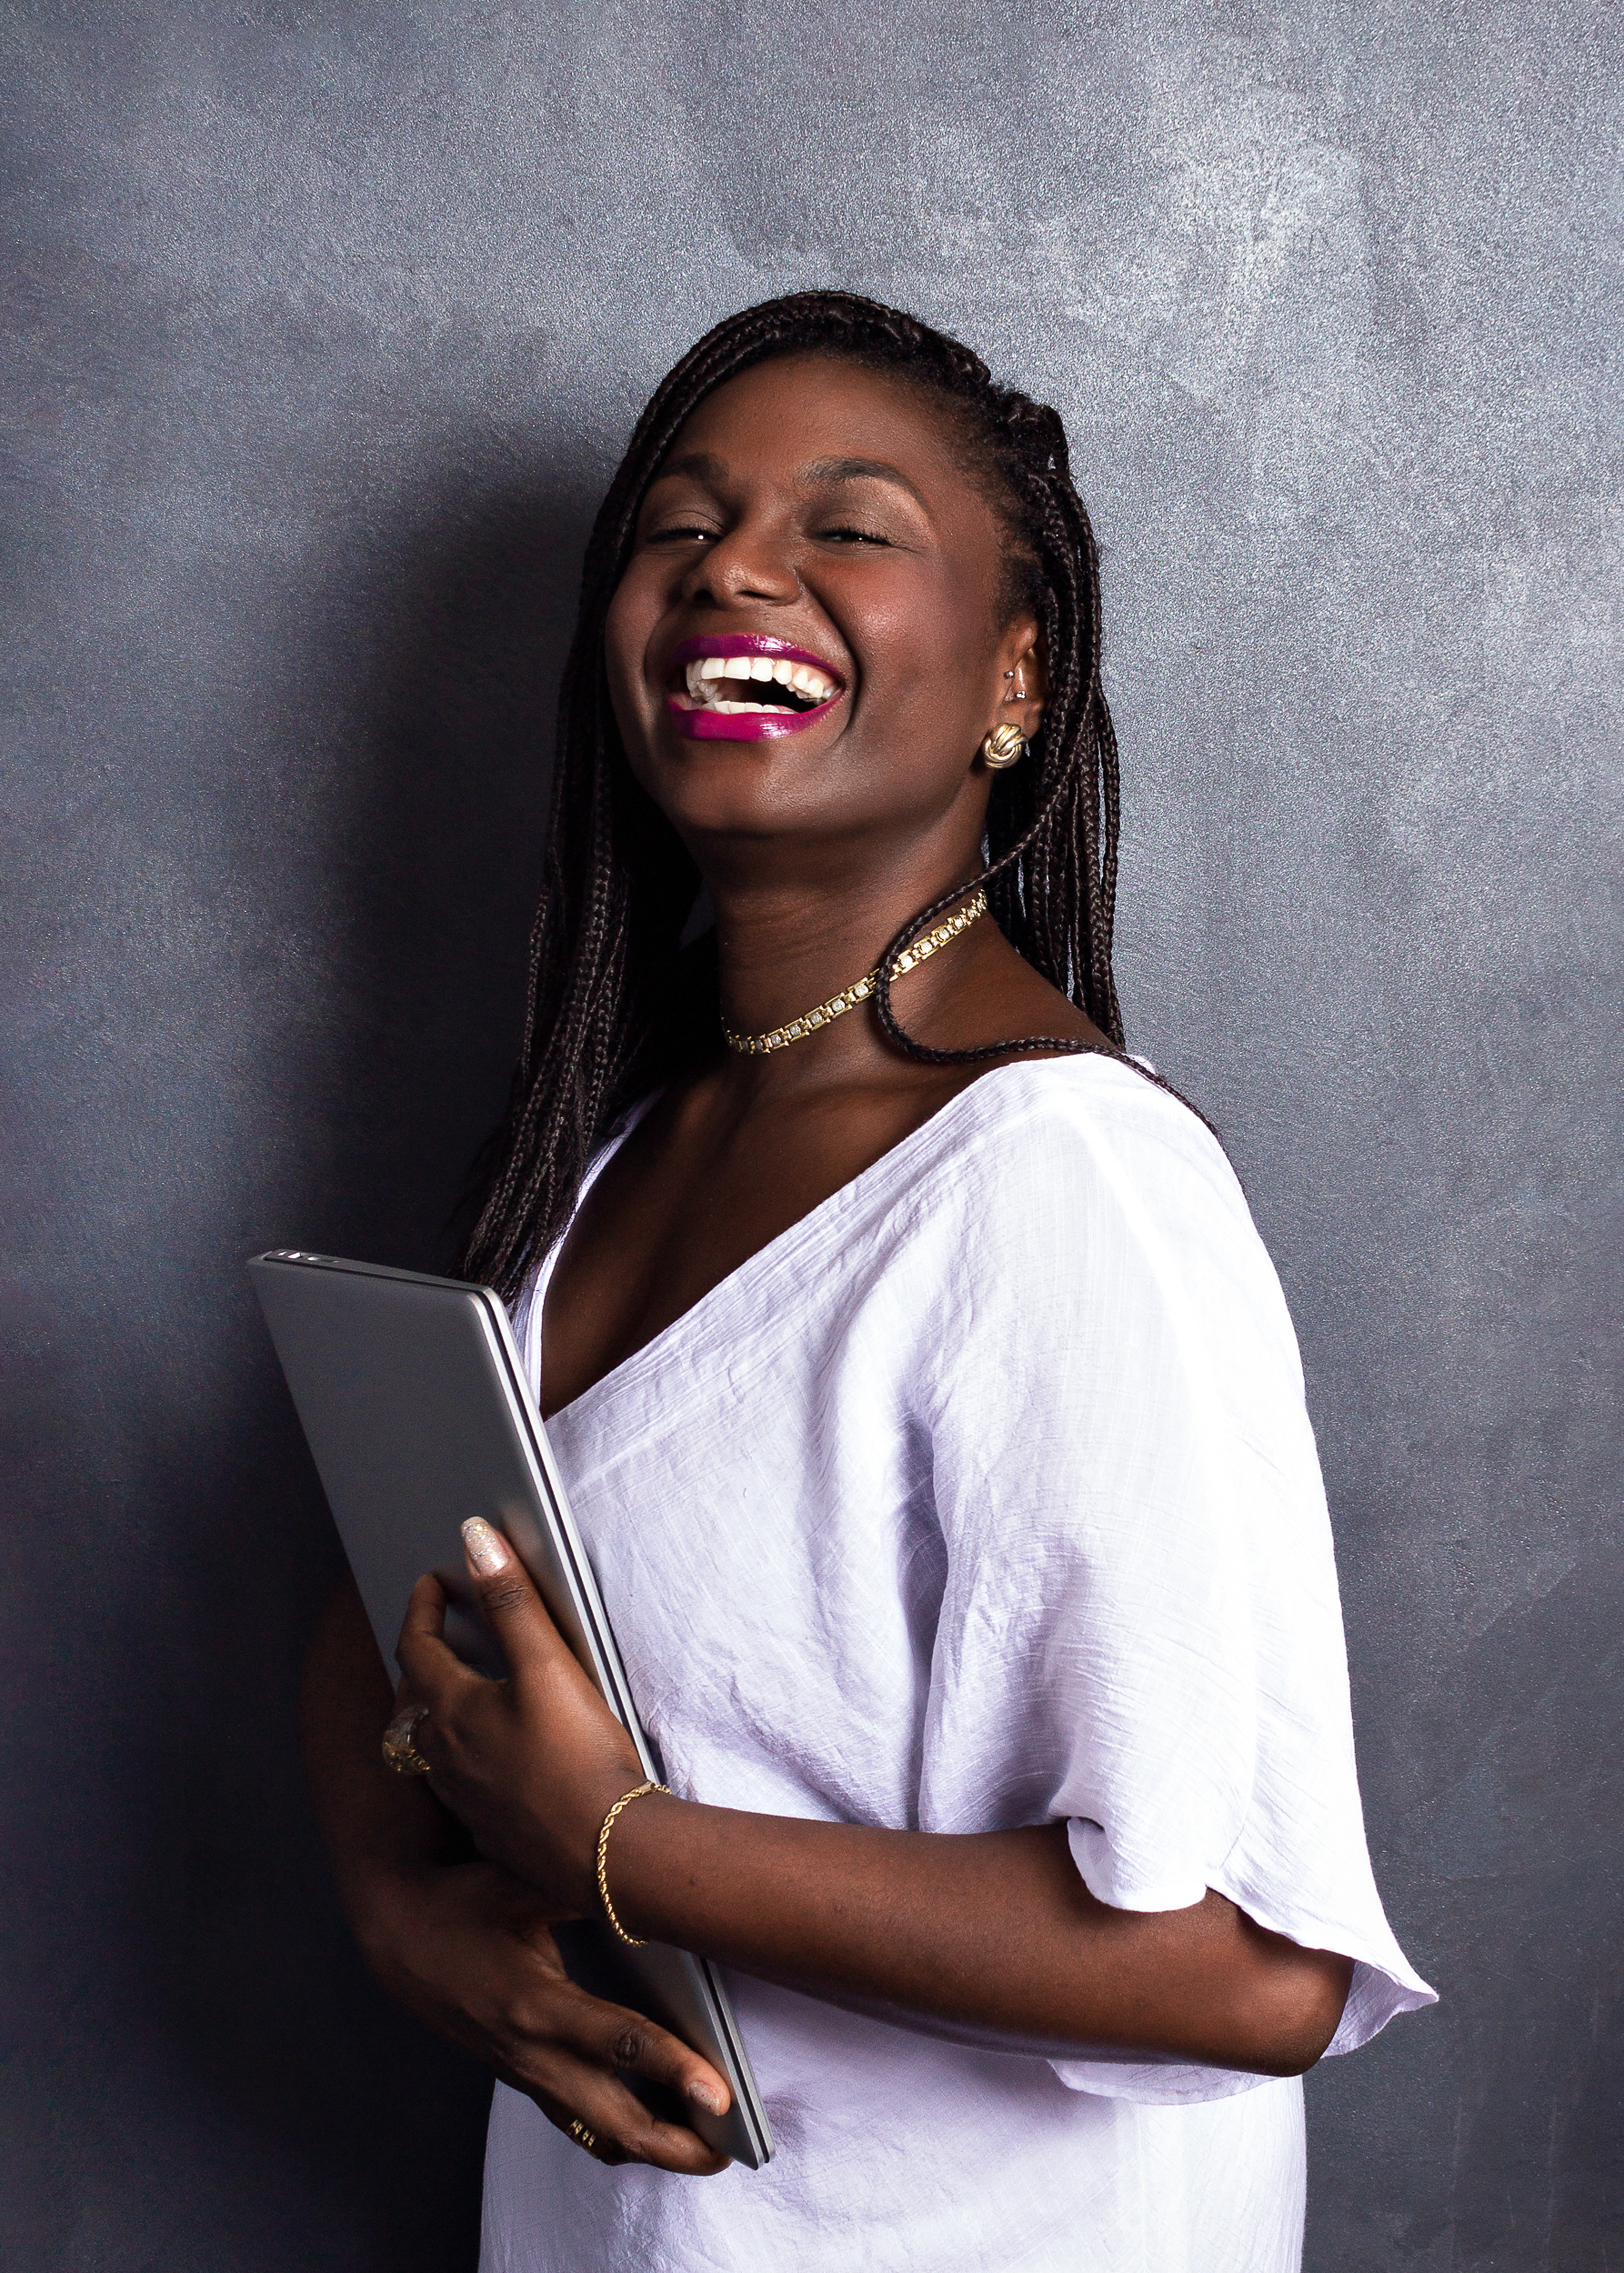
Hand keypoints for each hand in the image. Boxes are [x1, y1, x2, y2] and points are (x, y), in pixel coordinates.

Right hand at [356, 1856, 730, 2172]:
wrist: (399, 1938)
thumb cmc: (464, 1903)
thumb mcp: (523, 1884)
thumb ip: (587, 1888)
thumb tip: (651, 1881)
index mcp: (537, 2004)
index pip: (621, 2046)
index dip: (675, 2070)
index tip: (721, 2095)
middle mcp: (532, 2052)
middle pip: (614, 2121)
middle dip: (674, 2143)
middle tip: (729, 2148)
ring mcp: (526, 2073)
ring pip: (596, 2135)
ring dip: (651, 2148)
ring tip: (704, 2146)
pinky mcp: (522, 2077)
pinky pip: (576, 2125)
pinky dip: (619, 2135)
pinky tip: (655, 2126)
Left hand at [394, 1519, 647, 1917]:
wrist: (603, 1853)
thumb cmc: (576, 1758)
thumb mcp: (547, 1666)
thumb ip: (511, 1602)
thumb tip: (475, 1541)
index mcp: (451, 1711)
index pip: (417, 1646)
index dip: (422, 1607)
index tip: (432, 1582)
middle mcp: (444, 1755)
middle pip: (413, 1697)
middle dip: (421, 1657)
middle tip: (437, 1632)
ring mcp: (463, 1796)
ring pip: (429, 1742)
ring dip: (435, 1707)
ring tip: (457, 1688)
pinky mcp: (488, 1827)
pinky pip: (456, 1779)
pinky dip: (460, 1751)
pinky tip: (489, 1754)